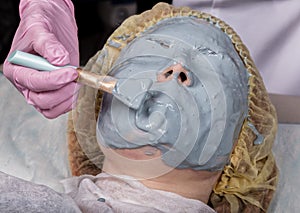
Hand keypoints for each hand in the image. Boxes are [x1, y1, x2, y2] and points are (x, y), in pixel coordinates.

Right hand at [3, 0, 79, 117]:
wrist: (53, 23)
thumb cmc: (41, 24)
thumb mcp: (40, 28)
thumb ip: (48, 44)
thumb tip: (59, 60)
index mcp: (16, 69)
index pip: (33, 82)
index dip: (53, 80)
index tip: (70, 72)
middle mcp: (26, 83)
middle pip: (41, 100)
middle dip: (62, 90)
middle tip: (75, 75)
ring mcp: (40, 90)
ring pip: (51, 108)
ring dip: (67, 98)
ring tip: (76, 80)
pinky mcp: (53, 92)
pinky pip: (59, 107)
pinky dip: (70, 101)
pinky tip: (76, 87)